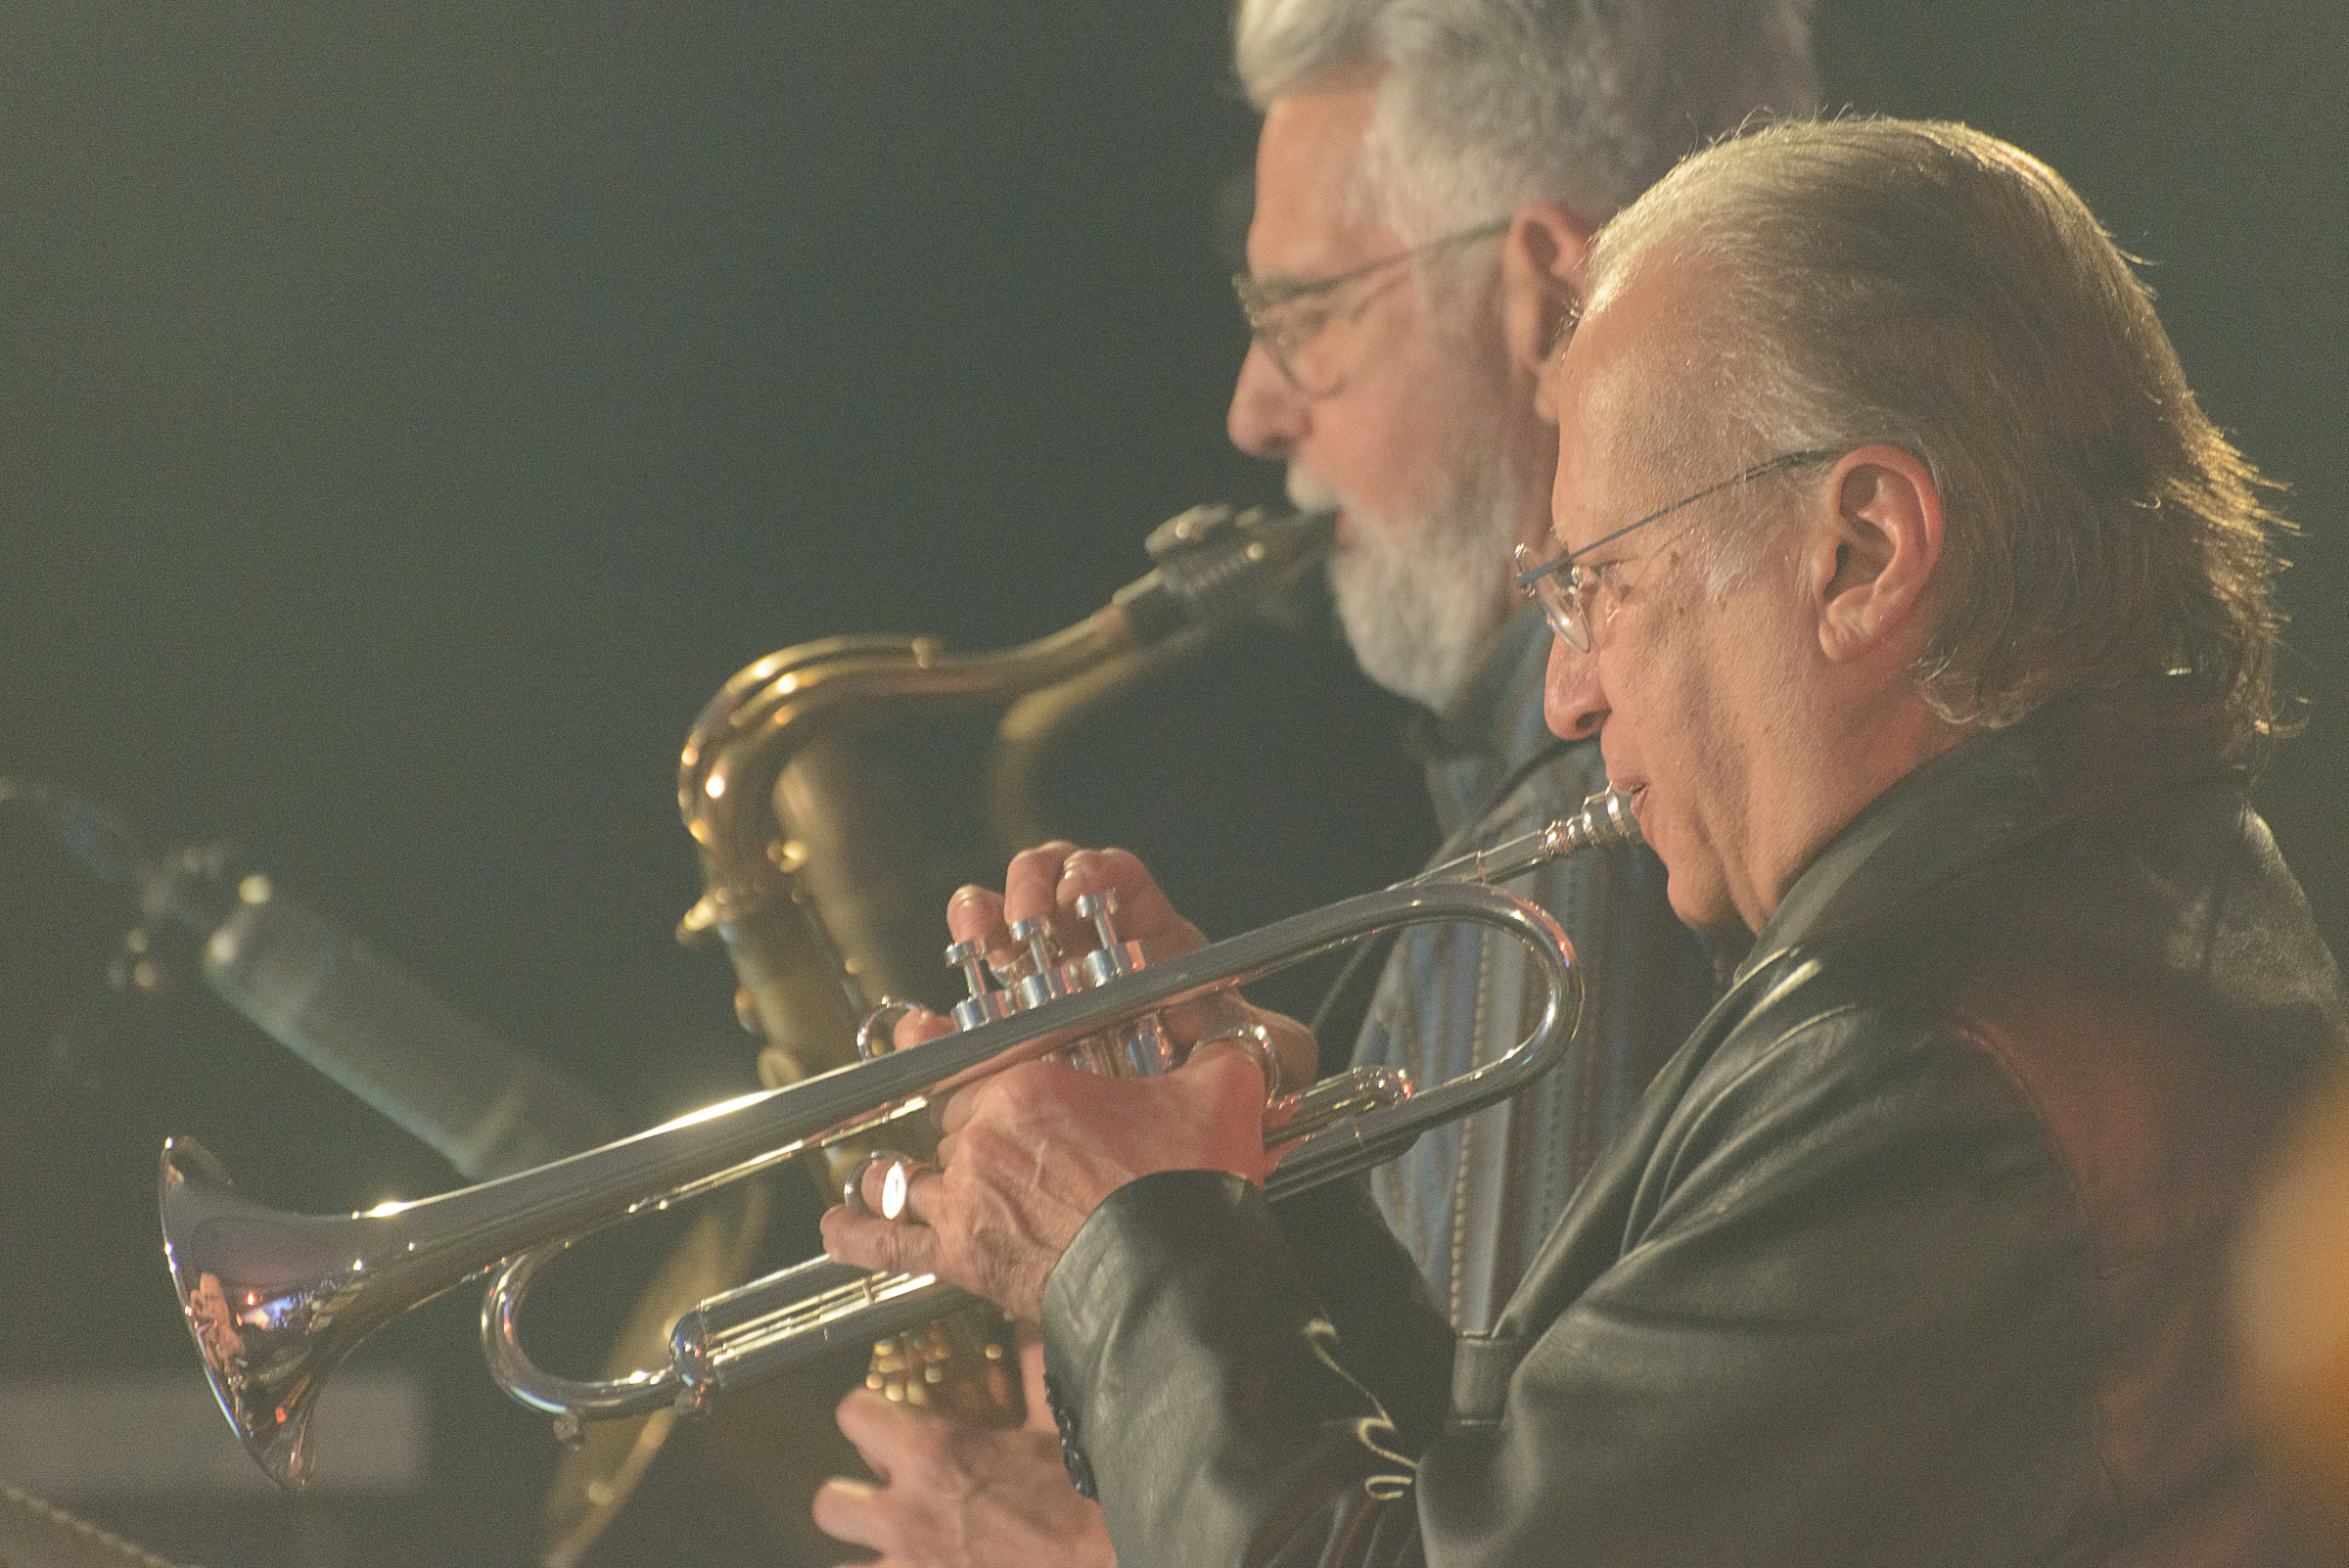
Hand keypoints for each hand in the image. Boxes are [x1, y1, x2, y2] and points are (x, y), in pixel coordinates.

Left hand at [813, 1332, 1114, 1567]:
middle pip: (829, 1502)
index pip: (852, 1414)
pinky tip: (918, 1564)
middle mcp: (906, 1512)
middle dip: (853, 1496)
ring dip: (867, 1550)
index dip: (865, 1413)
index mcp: (933, 1453)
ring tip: (897, 1544)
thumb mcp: (1054, 1423)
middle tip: (887, 1494)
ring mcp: (909, 1565)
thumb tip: (1026, 1316)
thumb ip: (1029, 1365)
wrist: (1104, 1562)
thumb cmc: (1082, 1503)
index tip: (884, 1418)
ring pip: (843, 1562)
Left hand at [824, 842, 1299, 1319]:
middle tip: (972, 1139)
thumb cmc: (1190, 1185)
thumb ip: (1219, 1053)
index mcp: (1032, 1082)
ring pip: (909, 1173)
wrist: (1174, 1277)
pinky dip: (858, 1234)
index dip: (975, 1062)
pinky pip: (890, 1243)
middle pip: (949, 1119)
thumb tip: (1235, 1037)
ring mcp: (967, 1196)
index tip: (959, 1053)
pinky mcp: (962, 1256)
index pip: (984, 1060)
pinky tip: (835, 1226)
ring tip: (887, 1173)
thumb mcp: (1219, 1095)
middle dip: (959, 1129)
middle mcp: (984, 1133)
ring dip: (897, 1173)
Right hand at [893, 841, 1318, 1095]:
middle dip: (1028, 887)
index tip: (1083, 884)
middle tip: (1026, 916)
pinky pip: (956, 1024)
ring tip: (977, 939)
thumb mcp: (1263, 1064)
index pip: (1117, 880)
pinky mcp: (999, 1049)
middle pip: (1043, 887)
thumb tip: (1236, 1026)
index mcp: (1147, 941)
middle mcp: (1086, 954)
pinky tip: (927, 1024)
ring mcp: (1037, 994)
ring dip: (977, 921)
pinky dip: (934, 1021)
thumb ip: (1267, 1041)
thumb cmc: (1223, 1097)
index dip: (1096, 872)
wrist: (1173, 1168)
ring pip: (993, 933)